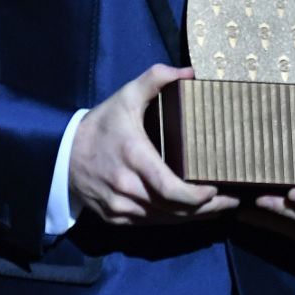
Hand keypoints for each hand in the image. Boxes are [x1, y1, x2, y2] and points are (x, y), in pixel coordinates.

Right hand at [69, 65, 238, 225]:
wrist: (61, 155)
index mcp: (134, 157)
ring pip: (165, 220)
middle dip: (208, 208)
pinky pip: (151, 223)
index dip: (197, 196)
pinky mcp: (116, 218)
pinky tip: (192, 214)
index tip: (218, 189)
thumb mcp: (125, 96)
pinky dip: (173, 220)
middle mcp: (127, 187)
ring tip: (221, 208)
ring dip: (194, 217)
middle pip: (174, 209)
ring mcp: (120, 206)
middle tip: (233, 200)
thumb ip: (155, 79)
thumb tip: (189, 71)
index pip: (170, 188)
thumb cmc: (100, 125)